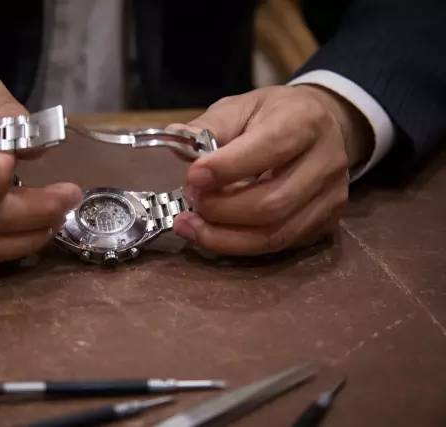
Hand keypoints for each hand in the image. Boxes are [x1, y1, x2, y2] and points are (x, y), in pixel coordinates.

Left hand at [173, 85, 372, 254]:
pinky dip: (238, 245)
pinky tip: (213, 233)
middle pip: (272, 203)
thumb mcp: (240, 107)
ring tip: (190, 224)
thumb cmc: (273, 116)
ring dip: (223, 236)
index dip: (228, 168)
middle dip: (221, 209)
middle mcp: (327, 162)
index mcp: (305, 121)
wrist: (321, 127)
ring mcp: (330, 198)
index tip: (193, 176)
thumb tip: (175, 139)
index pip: (271, 148)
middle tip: (191, 199)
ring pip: (275, 234)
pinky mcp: (325, 225)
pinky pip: (278, 247)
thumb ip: (210, 126)